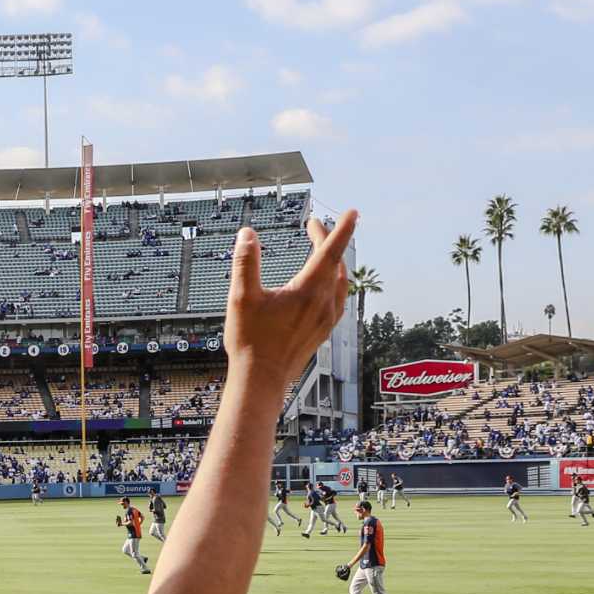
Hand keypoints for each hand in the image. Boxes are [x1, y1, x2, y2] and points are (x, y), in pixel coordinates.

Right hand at [224, 211, 355, 391]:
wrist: (261, 380)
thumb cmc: (251, 342)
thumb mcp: (241, 297)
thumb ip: (246, 262)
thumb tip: (248, 235)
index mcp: (307, 291)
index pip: (330, 251)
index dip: (341, 229)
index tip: (352, 213)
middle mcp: (323, 303)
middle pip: (334, 263)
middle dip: (326, 240)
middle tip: (312, 228)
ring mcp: (326, 319)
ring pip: (340, 282)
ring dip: (334, 262)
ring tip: (323, 253)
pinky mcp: (323, 331)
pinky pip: (338, 300)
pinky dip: (334, 283)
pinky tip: (326, 288)